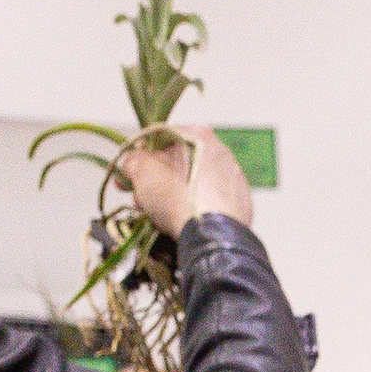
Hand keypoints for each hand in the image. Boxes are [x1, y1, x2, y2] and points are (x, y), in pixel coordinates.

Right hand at [123, 124, 252, 238]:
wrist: (213, 235)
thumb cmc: (177, 196)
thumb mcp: (142, 171)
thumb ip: (132, 160)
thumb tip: (131, 163)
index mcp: (198, 136)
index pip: (161, 139)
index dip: (140, 157)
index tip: (129, 174)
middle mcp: (221, 152)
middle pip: (178, 163)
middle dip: (155, 180)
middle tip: (140, 198)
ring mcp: (234, 179)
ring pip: (193, 183)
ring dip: (172, 196)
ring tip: (157, 215)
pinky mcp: (241, 205)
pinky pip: (210, 202)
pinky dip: (194, 208)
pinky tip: (182, 222)